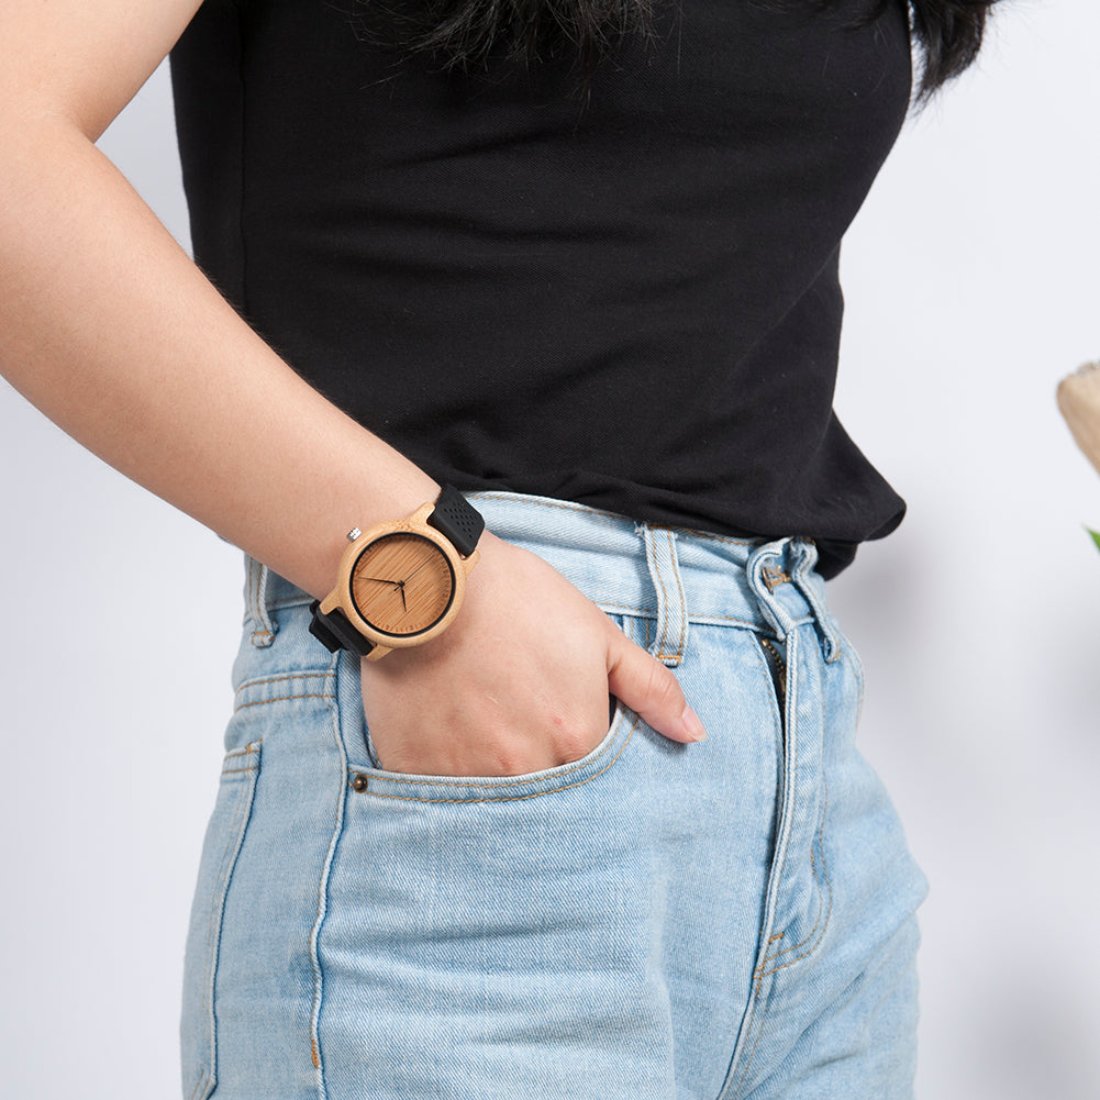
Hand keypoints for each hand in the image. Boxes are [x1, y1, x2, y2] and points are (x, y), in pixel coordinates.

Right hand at [358, 531, 707, 776]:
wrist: (429, 580)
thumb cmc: (517, 600)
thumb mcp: (597, 634)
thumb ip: (651, 689)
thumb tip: (694, 733)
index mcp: (576, 741)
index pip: (595, 773)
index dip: (579, 742)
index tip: (557, 716)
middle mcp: (525, 770)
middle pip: (545, 791)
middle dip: (538, 761)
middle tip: (515, 716)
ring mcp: (466, 776)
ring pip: (492, 794)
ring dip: (492, 768)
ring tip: (480, 718)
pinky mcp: (415, 770)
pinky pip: (438, 790)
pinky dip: (446, 767)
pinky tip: (444, 728)